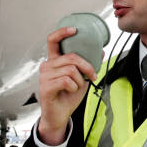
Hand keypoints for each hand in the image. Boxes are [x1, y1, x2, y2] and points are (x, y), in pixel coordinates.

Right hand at [37, 27, 97, 145]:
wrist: (60, 115)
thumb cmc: (68, 96)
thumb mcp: (81, 78)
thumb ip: (88, 64)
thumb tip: (101, 51)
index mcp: (54, 61)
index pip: (53, 41)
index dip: (62, 32)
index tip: (74, 30)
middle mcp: (47, 66)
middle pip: (71, 57)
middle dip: (87, 66)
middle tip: (92, 75)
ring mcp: (44, 76)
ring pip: (70, 70)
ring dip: (80, 80)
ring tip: (77, 87)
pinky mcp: (45, 87)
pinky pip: (66, 81)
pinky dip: (74, 87)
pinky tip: (70, 91)